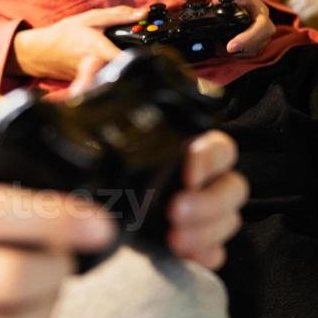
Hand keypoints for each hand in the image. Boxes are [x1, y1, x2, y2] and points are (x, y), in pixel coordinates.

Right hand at [10, 5, 143, 81]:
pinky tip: (119, 66)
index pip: (127, 58)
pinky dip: (118, 72)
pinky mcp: (93, 84)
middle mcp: (98, 66)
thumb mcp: (91, 18)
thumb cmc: (65, 34)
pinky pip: (111, 79)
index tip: (156, 51)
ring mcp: (95, 78)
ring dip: (130, 68)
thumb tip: (141, 13)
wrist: (43, 52)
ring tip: (137, 60)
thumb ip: (118, 15)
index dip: (143, 56)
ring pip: (120, 76)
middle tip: (154, 53)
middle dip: (140, 61)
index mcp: (99, 48)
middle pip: (127, 69)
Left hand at [69, 54, 246, 269]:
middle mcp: (200, 182)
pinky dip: (206, 253)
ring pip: (231, 220)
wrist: (83, 214)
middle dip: (212, 200)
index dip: (211, 156)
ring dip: (208, 229)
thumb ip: (94, 97)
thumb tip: (94, 63)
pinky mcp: (193, 246)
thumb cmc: (99, 166)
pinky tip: (184, 254)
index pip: (218, 147)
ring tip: (174, 237)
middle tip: (176, 210)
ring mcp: (201, 215)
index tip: (188, 167)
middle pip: (234, 186)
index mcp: (185, 149)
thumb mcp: (91, 131)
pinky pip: (217, 253)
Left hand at [214, 0, 273, 57]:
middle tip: (228, 50)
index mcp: (260, 11)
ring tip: (224, 49)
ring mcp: (260, 36)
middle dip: (245, 48)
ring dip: (241, 53)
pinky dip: (239, 55)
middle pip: (262, 42)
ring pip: (256, 50)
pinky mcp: (254, 45)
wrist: (226, 3)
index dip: (249, 37)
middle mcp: (264, 25)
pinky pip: (250, 54)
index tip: (231, 46)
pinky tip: (227, 51)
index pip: (262, 26)